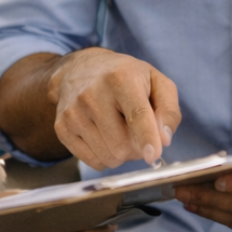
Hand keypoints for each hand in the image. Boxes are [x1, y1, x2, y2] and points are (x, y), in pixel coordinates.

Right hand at [47, 47, 180, 169]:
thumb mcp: (156, 82)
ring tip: (118, 129)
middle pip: (122, 145)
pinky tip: (102, 134)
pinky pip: (92, 161)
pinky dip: (103, 155)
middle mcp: (93, 94)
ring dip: (120, 153)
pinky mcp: (62, 128)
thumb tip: (164, 140)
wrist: (80, 69)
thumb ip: (169, 111)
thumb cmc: (126, 78)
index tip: (153, 155)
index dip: (147, 137)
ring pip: (108, 156)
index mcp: (122, 78)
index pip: (137, 114)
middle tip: (135, 130)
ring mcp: (74, 112)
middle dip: (136, 147)